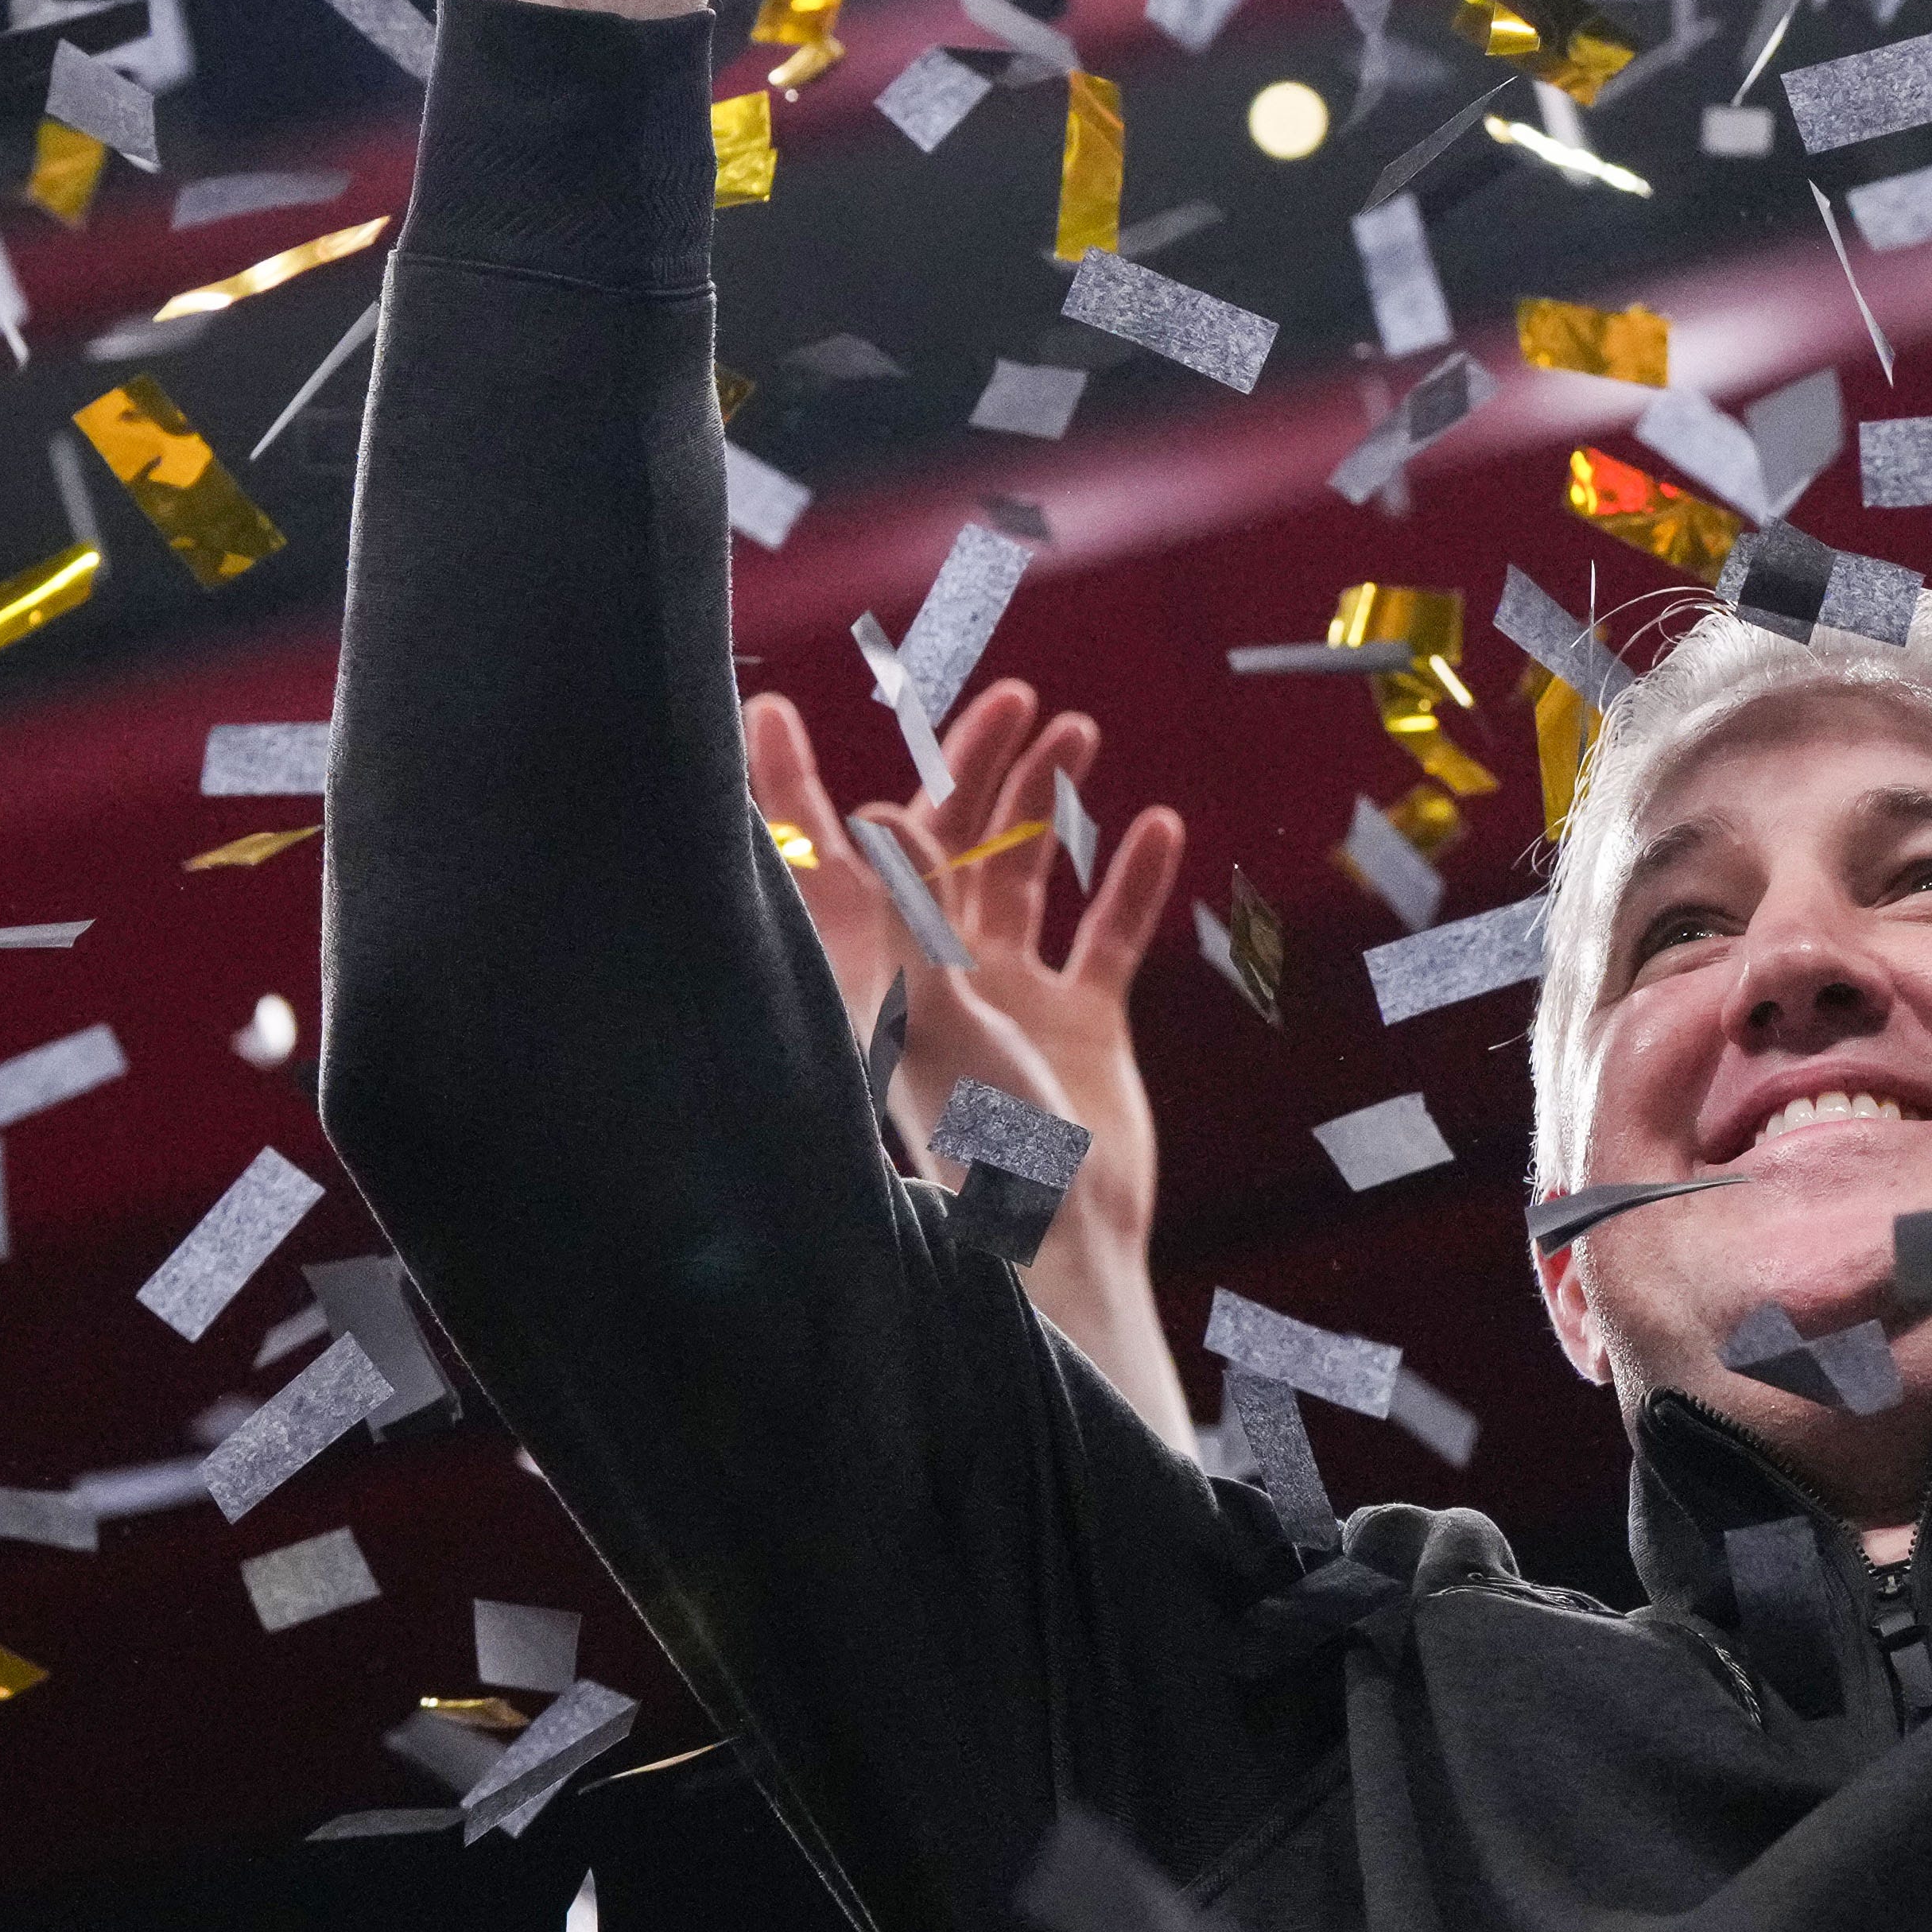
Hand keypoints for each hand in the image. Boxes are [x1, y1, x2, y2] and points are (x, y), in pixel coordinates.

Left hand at [748, 678, 1185, 1252]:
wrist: (1067, 1234)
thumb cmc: (979, 1141)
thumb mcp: (930, 1021)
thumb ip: (909, 917)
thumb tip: (883, 810)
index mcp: (877, 971)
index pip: (823, 860)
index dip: (793, 785)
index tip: (772, 707)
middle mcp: (935, 971)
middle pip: (944, 844)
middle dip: (974, 767)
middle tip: (1013, 697)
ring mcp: (1011, 994)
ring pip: (1024, 874)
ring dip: (1048, 806)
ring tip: (1079, 735)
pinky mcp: (1080, 1021)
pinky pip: (1106, 935)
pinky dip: (1132, 882)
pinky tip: (1159, 827)